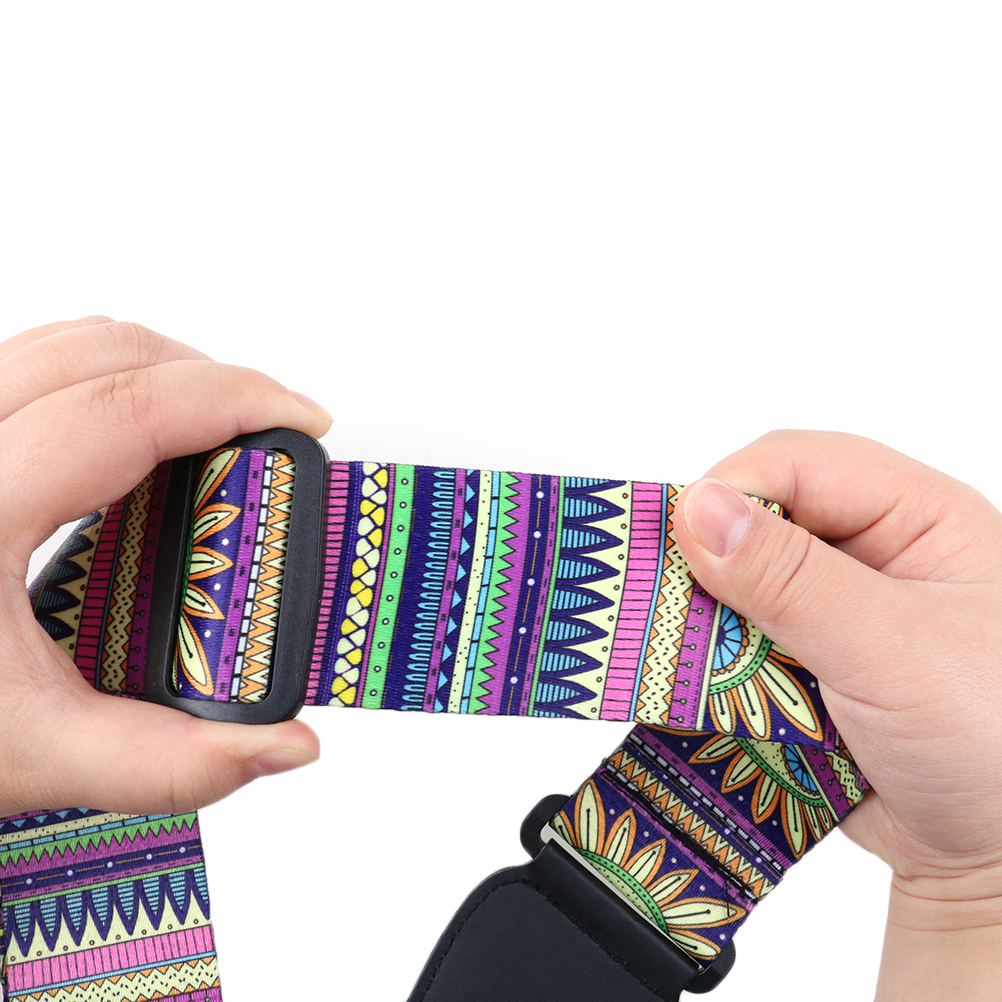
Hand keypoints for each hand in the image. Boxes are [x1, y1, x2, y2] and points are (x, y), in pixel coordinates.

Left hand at [0, 317, 331, 816]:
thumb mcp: (28, 754)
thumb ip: (169, 762)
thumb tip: (283, 747)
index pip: (125, 410)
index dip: (234, 398)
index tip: (302, 422)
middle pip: (105, 352)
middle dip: (212, 377)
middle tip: (273, 436)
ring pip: (67, 344)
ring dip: (161, 370)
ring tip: (220, 431)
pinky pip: (38, 365)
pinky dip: (112, 380)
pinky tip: (143, 439)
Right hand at [673, 430, 1001, 998]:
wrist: (999, 860)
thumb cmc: (993, 745)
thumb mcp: (893, 651)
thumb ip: (792, 579)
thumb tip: (700, 510)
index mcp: (916, 518)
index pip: (800, 465)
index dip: (733, 491)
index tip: (678, 542)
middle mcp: (870, 555)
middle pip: (757, 521)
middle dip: (708, 562)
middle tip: (670, 607)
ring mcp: (832, 613)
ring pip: (734, 586)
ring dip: (706, 622)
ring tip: (688, 658)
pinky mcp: (802, 665)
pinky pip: (733, 644)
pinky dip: (710, 666)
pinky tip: (704, 690)